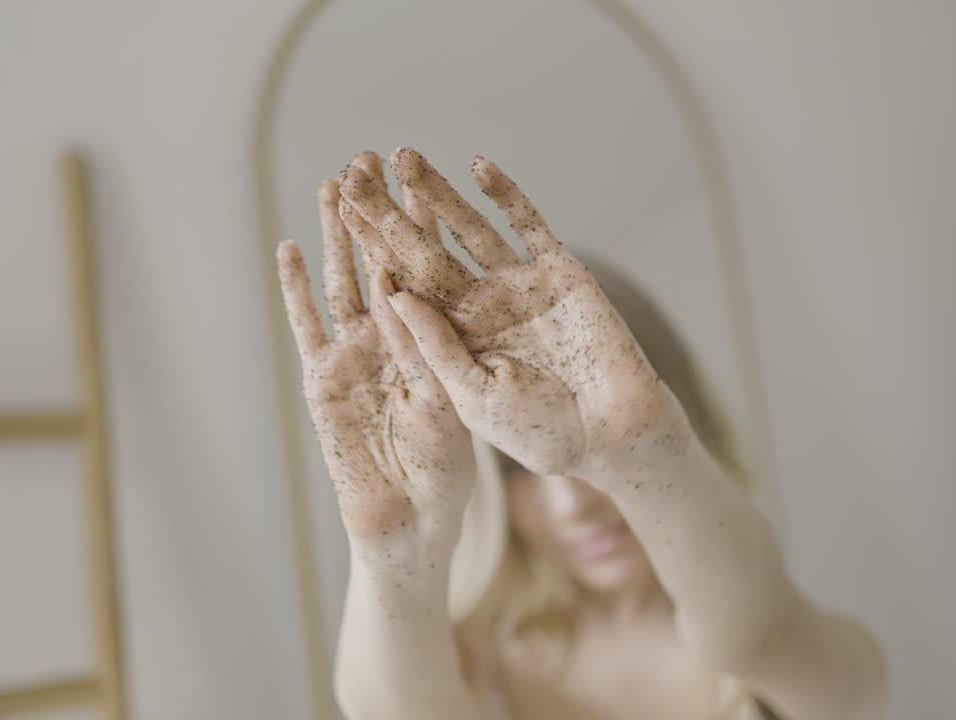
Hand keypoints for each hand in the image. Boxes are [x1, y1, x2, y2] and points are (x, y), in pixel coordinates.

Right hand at [276, 153, 475, 553]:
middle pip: (381, 263)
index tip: (419, 178)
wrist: (409, 522)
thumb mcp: (448, 403)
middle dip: (374, 214)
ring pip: (343, 282)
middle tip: (367, 161)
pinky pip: (308, 326)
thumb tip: (402, 287)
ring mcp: (355, 355)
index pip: (427, 270)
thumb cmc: (444, 471)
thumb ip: (425, 349)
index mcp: (434, 341)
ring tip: (331, 187)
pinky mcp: (323, 379)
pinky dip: (297, 290)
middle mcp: (394, 339)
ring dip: (335, 237)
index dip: (421, 225)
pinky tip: (289, 248)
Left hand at [336, 148, 692, 484]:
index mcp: (453, 339)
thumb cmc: (541, 433)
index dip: (373, 246)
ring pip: (471, 229)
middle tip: (356, 171)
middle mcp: (481, 307)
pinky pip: (529, 227)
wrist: (613, 436)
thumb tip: (393, 292)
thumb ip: (434, 345)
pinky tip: (478, 167)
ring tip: (403, 157)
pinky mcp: (561, 274)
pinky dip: (507, 196)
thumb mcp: (472, 395)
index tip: (342, 209)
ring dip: (438, 193)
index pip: (403, 283)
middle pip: (426, 249)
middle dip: (391, 212)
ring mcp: (520, 287)